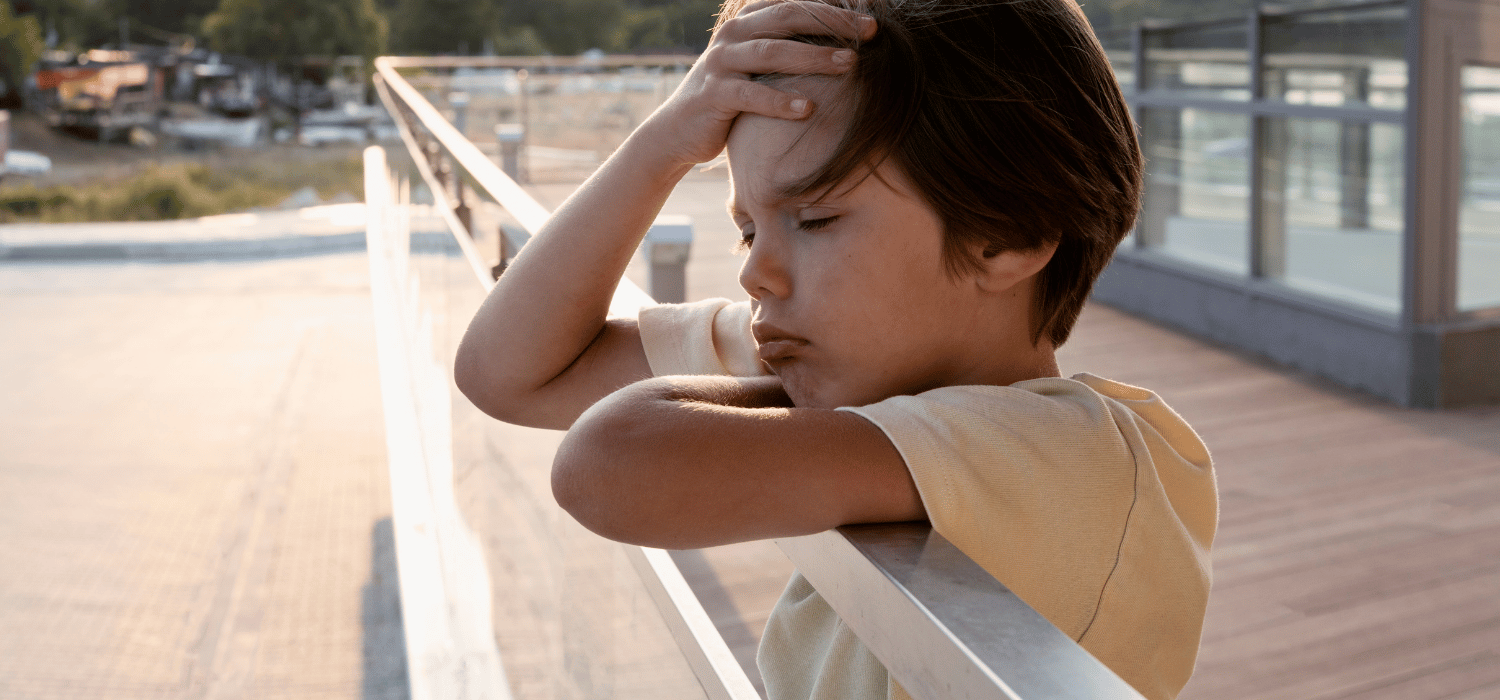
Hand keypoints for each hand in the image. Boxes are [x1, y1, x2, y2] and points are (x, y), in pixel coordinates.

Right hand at [638, 0, 876, 166]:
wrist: (678, 132)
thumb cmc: (731, 98)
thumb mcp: (757, 68)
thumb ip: (787, 50)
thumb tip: (844, 45)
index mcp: (747, 21)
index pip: (795, 3)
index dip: (833, 7)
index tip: (870, 18)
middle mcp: (733, 35)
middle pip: (788, 18)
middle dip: (833, 23)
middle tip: (870, 33)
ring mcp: (721, 62)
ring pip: (772, 51)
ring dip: (814, 57)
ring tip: (851, 64)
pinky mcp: (713, 94)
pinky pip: (751, 95)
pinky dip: (781, 101)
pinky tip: (809, 110)